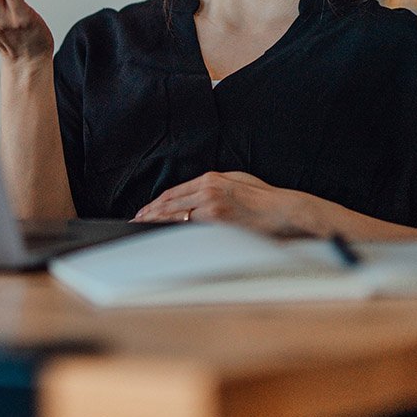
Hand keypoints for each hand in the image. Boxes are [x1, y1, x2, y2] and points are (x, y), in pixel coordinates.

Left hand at [133, 171, 314, 236]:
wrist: (281, 210)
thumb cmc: (261, 196)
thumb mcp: (234, 180)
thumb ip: (212, 185)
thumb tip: (194, 194)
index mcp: (209, 179)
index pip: (173, 193)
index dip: (156, 203)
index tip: (144, 210)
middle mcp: (206, 192)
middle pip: (170, 205)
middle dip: (150, 214)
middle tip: (135, 222)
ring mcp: (211, 209)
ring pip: (176, 218)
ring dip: (157, 224)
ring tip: (143, 230)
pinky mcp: (218, 225)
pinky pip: (191, 230)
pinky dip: (176, 233)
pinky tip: (165, 238)